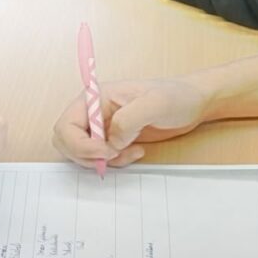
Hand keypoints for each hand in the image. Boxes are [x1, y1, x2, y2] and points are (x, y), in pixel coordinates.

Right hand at [51, 77, 209, 167]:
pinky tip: (134, 152)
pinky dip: (114, 163)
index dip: (80, 143)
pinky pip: (100, 159)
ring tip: (130, 152)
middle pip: (66, 142)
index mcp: (95, 97)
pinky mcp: (112, 140)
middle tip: (115, 155)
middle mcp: (93, 112)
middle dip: (87, 155)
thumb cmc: (175, 95)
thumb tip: (111, 141)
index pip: (66, 125)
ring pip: (82, 154)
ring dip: (102, 161)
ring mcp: (101, 127)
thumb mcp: (155, 102)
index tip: (106, 151)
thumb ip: (128, 119)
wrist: (191, 104)